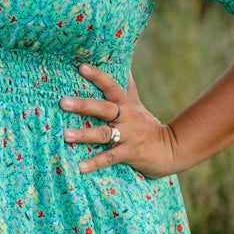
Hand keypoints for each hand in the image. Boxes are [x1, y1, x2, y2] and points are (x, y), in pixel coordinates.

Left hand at [60, 62, 179, 177]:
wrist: (170, 149)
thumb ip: (128, 87)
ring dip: (84, 134)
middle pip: (104, 108)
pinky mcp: (130, 153)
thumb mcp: (137, 104)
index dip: (97, 76)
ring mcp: (128, 136)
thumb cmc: (147, 126)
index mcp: (126, 104)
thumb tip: (123, 65)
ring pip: (104, 133)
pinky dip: (95, 163)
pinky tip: (80, 167)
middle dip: (84, 105)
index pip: (111, 86)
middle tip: (63, 103)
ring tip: (65, 134)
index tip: (82, 67)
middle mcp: (127, 118)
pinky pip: (110, 158)